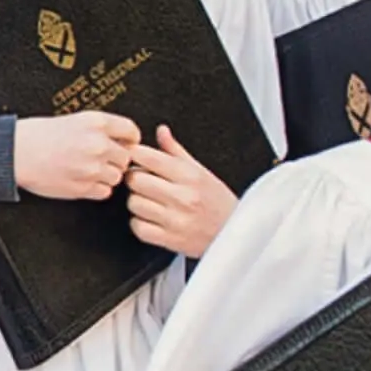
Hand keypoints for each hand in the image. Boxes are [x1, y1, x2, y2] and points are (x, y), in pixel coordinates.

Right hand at [14, 111, 139, 200]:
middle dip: (116, 160)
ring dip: (106, 176)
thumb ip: (100, 129)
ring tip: (87, 170)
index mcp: (96, 122)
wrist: (15, 152)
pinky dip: (97, 189)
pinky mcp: (83, 187)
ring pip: (116, 177)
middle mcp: (98, 144)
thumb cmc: (39, 135)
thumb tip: (125, 141)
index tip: (126, 144)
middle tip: (101, 160)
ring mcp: (91, 167)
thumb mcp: (74, 120)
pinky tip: (82, 180)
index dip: (130, 140)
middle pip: (126, 158)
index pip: (131, 132)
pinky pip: (104, 192)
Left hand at [124, 126, 238, 257]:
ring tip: (149, 201)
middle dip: (134, 178)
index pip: (148, 156)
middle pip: (135, 179)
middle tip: (143, 181)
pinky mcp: (170, 240)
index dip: (135, 155)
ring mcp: (176, 219)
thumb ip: (176, 151)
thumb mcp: (201, 171)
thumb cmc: (217, 201)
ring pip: (133, 203)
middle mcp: (182, 196)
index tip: (135, 158)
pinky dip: (139, 224)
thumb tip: (161, 131)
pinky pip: (138, 228)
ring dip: (137, 202)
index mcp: (189, 175)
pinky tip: (150, 219)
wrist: (236, 233)